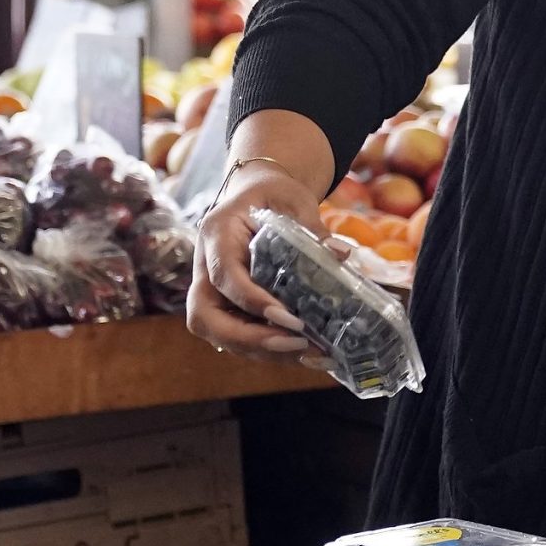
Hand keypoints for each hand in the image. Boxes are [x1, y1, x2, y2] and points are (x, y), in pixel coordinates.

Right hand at [188, 162, 327, 364]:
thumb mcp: (293, 200)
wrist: (257, 193)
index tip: (286, 317)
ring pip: (219, 332)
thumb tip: (341, 254)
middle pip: (204, 316)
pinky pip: (236, 334)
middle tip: (295, 342)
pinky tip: (304, 352)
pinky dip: (266, 348)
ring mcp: (212, 289)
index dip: (250, 300)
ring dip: (261, 349)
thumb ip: (313, 228)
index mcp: (216, 234)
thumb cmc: (273, 194)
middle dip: (246, 338)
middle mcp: (205, 266)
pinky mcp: (227, 304)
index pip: (223, 275)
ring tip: (309, 352)